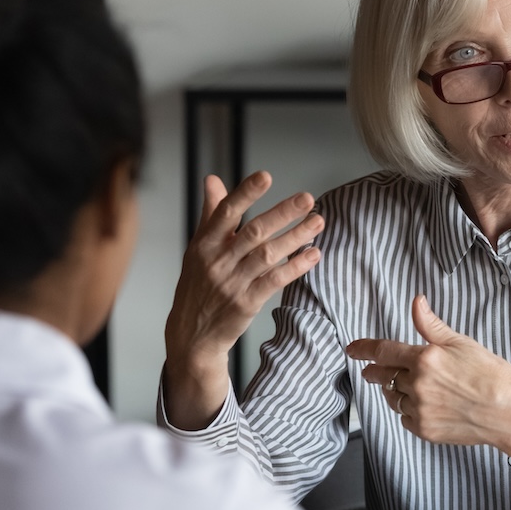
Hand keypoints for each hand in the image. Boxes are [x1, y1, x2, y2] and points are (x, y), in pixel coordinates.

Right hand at [162, 172, 322, 428]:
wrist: (192, 334)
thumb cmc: (198, 284)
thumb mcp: (198, 248)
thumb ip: (211, 213)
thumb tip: (213, 179)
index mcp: (204, 244)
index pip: (225, 213)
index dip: (245, 193)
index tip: (266, 176)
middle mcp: (217, 261)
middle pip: (254, 232)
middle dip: (282, 213)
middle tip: (308, 198)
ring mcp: (232, 283)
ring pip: (268, 255)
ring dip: (296, 237)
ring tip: (318, 222)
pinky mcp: (246, 302)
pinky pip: (275, 280)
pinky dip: (295, 267)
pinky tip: (313, 254)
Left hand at [349, 295, 510, 474]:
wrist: (509, 412)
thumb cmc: (492, 375)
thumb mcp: (463, 343)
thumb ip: (432, 326)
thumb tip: (416, 302)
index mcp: (426, 358)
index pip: (384, 351)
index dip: (364, 348)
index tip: (352, 348)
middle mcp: (418, 385)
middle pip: (382, 376)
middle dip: (375, 371)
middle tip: (372, 370)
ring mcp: (420, 409)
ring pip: (393, 397)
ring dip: (395, 390)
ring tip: (410, 387)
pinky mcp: (424, 429)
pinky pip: (405, 417)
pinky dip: (410, 410)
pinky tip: (426, 405)